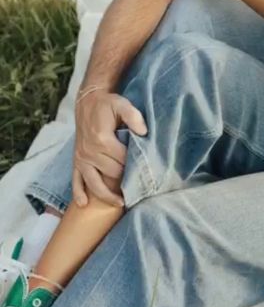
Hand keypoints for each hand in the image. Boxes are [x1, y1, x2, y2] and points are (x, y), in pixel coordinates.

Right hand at [73, 90, 147, 205]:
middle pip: (112, 173)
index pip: (123, 160)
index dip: (134, 166)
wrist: (87, 102)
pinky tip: (84, 204)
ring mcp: (81, 158)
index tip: (145, 170)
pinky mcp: (76, 160)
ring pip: (94, 183)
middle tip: (138, 186)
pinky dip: (78, 193)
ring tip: (120, 203)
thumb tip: (143, 132)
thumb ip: (133, 116)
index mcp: (102, 139)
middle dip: (125, 181)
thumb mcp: (121, 104)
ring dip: (106, 195)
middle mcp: (90, 151)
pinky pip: (75, 180)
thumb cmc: (107, 105)